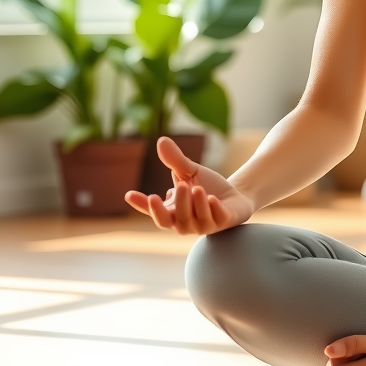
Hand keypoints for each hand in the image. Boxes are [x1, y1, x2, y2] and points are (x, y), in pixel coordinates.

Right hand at [125, 136, 253, 234]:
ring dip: (196, 205)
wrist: (236, 195)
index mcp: (174, 212)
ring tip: (197, 188)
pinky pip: (217, 220)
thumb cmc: (208, 186)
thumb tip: (161, 140)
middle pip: (175, 220)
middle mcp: (186, 223)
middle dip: (178, 204)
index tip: (130, 194)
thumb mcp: (190, 172)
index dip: (143, 206)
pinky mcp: (223, 223)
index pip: (155, 212)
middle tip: (181, 185)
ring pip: (196, 221)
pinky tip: (212, 198)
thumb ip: (175, 160)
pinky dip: (213, 210)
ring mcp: (205, 225)